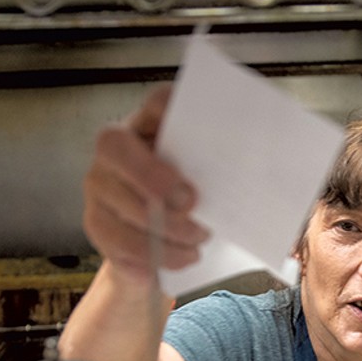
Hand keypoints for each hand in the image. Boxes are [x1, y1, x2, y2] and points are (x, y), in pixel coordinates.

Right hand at [83, 85, 209, 282]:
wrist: (160, 252)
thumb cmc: (193, 207)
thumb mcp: (212, 185)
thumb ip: (223, 175)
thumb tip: (265, 181)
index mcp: (151, 127)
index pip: (156, 103)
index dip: (168, 106)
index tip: (199, 122)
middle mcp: (116, 149)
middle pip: (115, 146)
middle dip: (152, 175)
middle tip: (190, 202)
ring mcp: (99, 185)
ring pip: (119, 201)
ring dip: (166, 227)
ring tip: (198, 239)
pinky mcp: (96, 223)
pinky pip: (119, 242)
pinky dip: (157, 255)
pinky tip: (183, 257)